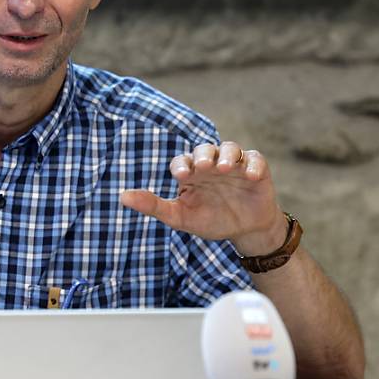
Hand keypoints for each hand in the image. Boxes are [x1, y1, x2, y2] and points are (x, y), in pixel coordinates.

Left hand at [119, 141, 286, 255]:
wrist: (244, 230)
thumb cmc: (210, 220)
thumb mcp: (180, 217)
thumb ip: (153, 206)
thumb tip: (122, 197)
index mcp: (191, 173)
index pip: (181, 161)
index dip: (181, 165)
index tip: (181, 175)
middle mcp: (211, 164)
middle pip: (204, 149)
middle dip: (203, 155)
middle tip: (203, 166)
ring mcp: (234, 165)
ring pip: (229, 148)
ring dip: (226, 155)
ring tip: (223, 167)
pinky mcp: (256, 169)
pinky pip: (255, 159)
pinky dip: (253, 164)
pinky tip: (250, 175)